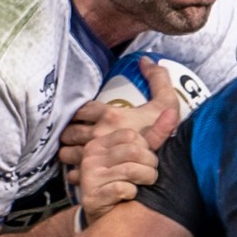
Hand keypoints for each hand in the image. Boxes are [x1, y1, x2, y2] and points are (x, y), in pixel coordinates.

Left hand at [59, 59, 180, 173]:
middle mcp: (98, 135)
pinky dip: (73, 171)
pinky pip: (72, 172)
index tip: (82, 118)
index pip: (80, 110)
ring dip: (69, 151)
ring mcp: (93, 157)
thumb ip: (158, 79)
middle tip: (76, 135)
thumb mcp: (167, 103)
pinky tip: (80, 171)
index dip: (78, 114)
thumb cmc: (166, 136)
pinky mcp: (91, 176)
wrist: (169, 168)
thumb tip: (146, 60)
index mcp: (110, 116)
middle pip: (69, 131)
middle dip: (69, 132)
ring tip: (76, 152)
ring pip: (67, 152)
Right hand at [77, 127, 159, 222]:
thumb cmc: (126, 182)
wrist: (109, 218)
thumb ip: (155, 136)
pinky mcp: (92, 195)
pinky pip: (123, 189)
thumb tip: (172, 112)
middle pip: (133, 151)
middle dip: (150, 165)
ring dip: (145, 179)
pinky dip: (133, 194)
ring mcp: (89, 175)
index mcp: (100, 142)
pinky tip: (130, 196)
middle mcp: (91, 156)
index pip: (130, 135)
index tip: (146, 160)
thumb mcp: (139, 157)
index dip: (146, 148)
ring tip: (144, 185)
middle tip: (150, 175)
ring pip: (131, 170)